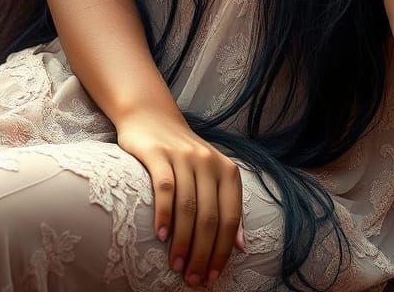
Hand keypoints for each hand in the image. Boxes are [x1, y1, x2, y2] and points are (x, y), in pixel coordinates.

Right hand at [116, 108, 246, 286]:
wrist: (152, 118)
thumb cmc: (184, 155)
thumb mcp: (212, 175)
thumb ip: (227, 205)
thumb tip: (241, 245)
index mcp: (226, 170)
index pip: (230, 217)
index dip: (223, 250)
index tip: (213, 276)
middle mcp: (208, 161)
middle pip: (209, 217)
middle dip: (202, 253)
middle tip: (192, 278)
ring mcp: (183, 156)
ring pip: (188, 207)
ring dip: (182, 242)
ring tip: (176, 265)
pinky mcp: (158, 154)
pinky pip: (165, 188)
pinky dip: (165, 215)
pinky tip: (161, 236)